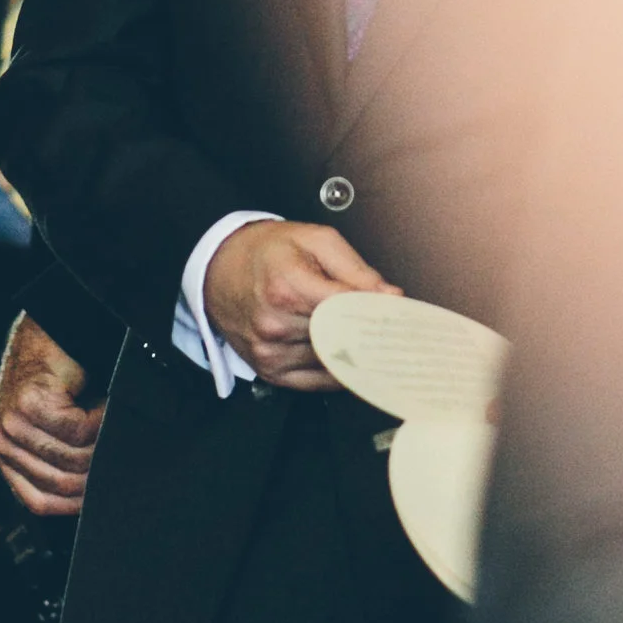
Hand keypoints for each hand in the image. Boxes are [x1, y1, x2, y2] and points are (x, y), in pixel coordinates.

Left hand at [0, 312, 101, 517]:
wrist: (58, 332)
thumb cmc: (62, 382)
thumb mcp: (49, 432)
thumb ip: (41, 465)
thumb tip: (54, 503)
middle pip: (50, 487)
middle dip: (86, 478)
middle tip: (104, 454)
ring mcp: (11, 421)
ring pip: (68, 461)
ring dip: (97, 445)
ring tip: (102, 423)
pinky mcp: (30, 404)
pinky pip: (76, 434)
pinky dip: (98, 421)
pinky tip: (98, 407)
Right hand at [200, 220, 394, 391]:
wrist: (219, 269)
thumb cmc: (267, 252)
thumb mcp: (315, 240)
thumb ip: (356, 268)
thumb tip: (389, 296)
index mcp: (289, 288)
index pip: (350, 310)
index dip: (380, 313)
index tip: (403, 316)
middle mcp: (276, 325)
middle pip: (343, 338)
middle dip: (370, 334)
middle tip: (394, 330)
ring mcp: (270, 352)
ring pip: (333, 362)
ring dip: (354, 353)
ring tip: (367, 338)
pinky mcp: (269, 371)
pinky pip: (316, 382)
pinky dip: (337, 373)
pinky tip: (348, 358)